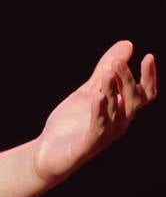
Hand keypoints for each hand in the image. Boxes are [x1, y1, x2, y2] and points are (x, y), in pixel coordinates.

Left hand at [33, 40, 156, 182]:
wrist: (48, 152)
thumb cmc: (72, 122)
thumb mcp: (90, 90)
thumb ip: (106, 70)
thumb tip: (128, 44)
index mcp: (122, 110)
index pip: (144, 93)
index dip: (149, 77)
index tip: (148, 57)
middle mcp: (119, 122)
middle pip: (133, 99)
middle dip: (127, 80)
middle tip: (117, 63)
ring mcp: (106, 134)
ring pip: (117, 110)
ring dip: (113, 90)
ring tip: (108, 72)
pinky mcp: (88, 144)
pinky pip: (98, 126)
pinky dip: (99, 111)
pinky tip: (97, 97)